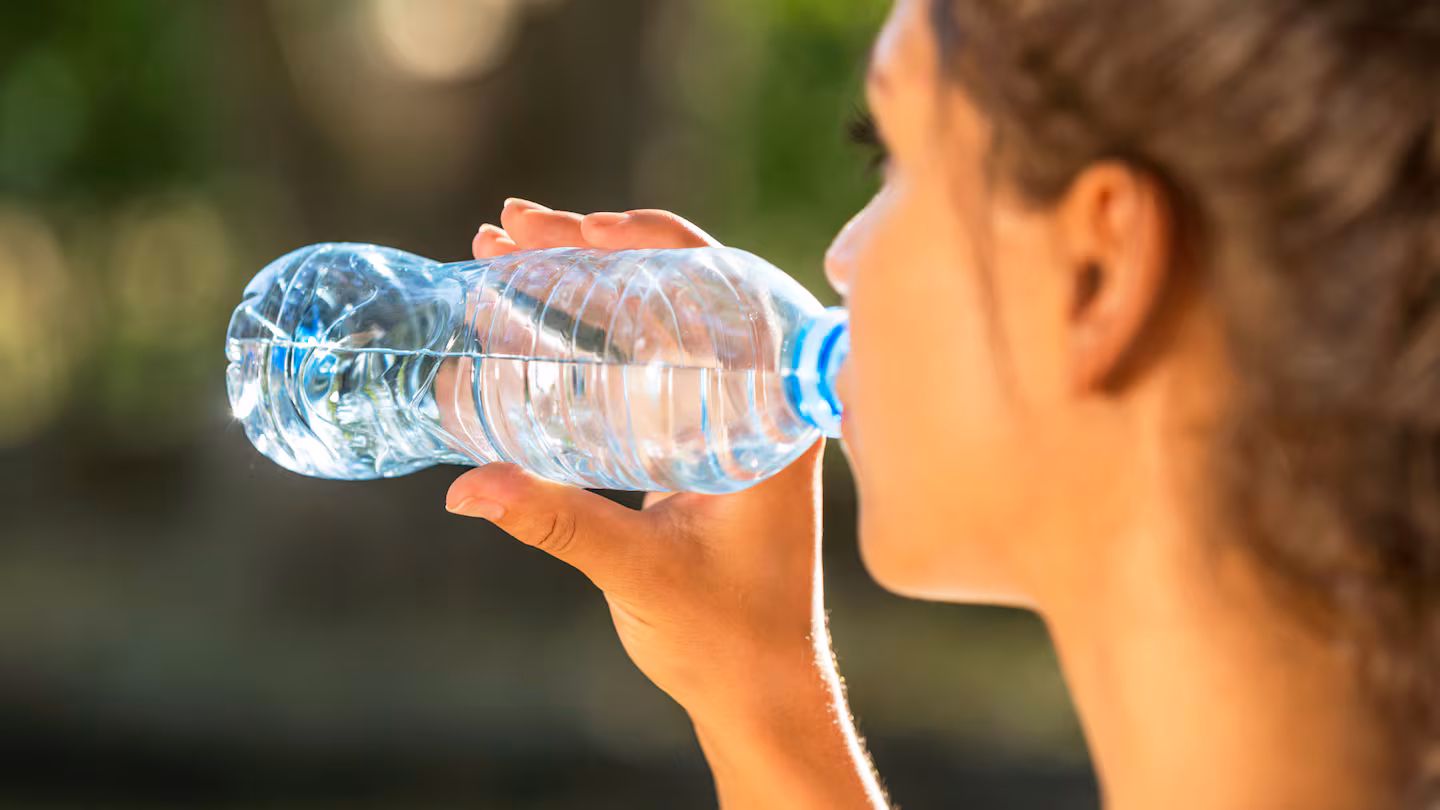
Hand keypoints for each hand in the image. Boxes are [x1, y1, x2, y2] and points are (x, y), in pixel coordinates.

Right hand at [449, 198, 829, 722]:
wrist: (755, 687)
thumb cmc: (728, 635)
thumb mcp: (641, 571)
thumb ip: (559, 523)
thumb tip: (465, 488)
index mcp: (773, 410)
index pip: (721, 286)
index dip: (649, 240)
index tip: (577, 228)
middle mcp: (755, 397)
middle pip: (674, 289)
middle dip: (588, 250)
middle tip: (506, 229)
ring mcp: (721, 414)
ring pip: (649, 322)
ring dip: (577, 286)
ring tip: (497, 255)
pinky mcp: (689, 439)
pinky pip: (637, 365)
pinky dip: (580, 338)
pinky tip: (521, 322)